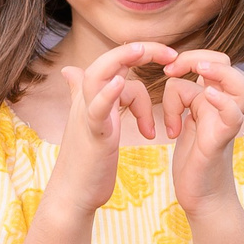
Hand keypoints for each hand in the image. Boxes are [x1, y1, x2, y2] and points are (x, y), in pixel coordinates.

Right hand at [46, 40, 172, 212]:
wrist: (73, 193)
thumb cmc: (87, 160)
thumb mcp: (89, 122)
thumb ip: (89, 96)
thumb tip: (71, 72)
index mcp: (93, 96)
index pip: (116, 61)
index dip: (142, 53)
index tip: (170, 57)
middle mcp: (86, 99)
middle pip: (109, 59)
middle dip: (141, 50)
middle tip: (172, 55)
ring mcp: (87, 115)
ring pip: (98, 75)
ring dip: (121, 59)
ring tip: (144, 52)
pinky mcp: (92, 135)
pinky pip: (96, 109)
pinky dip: (106, 95)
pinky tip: (118, 84)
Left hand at [159, 50, 243, 217]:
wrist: (202, 198)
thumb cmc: (193, 161)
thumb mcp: (187, 122)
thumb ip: (186, 99)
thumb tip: (176, 76)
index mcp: (214, 101)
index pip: (213, 61)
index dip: (191, 56)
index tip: (167, 69)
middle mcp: (224, 109)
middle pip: (226, 64)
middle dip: (197, 59)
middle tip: (170, 70)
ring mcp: (225, 124)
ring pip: (238, 86)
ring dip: (216, 72)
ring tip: (196, 75)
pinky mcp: (220, 142)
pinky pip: (232, 117)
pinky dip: (223, 103)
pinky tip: (208, 96)